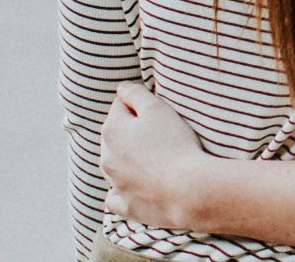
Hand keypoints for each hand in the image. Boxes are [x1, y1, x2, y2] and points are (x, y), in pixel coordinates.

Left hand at [100, 81, 213, 229]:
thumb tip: (121, 88)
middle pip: (116, 136)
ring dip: (128, 160)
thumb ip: (135, 93)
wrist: (188, 190)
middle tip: (161, 134)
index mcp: (112, 130)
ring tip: (156, 160)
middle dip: (131, 132)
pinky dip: (122, 191)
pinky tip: (136, 187)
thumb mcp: (157, 108)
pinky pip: (116, 197)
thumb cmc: (175, 145)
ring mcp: (115, 184)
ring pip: (115, 166)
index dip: (139, 104)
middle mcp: (106, 158)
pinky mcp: (126, 206)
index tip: (158, 111)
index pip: (119, 106)